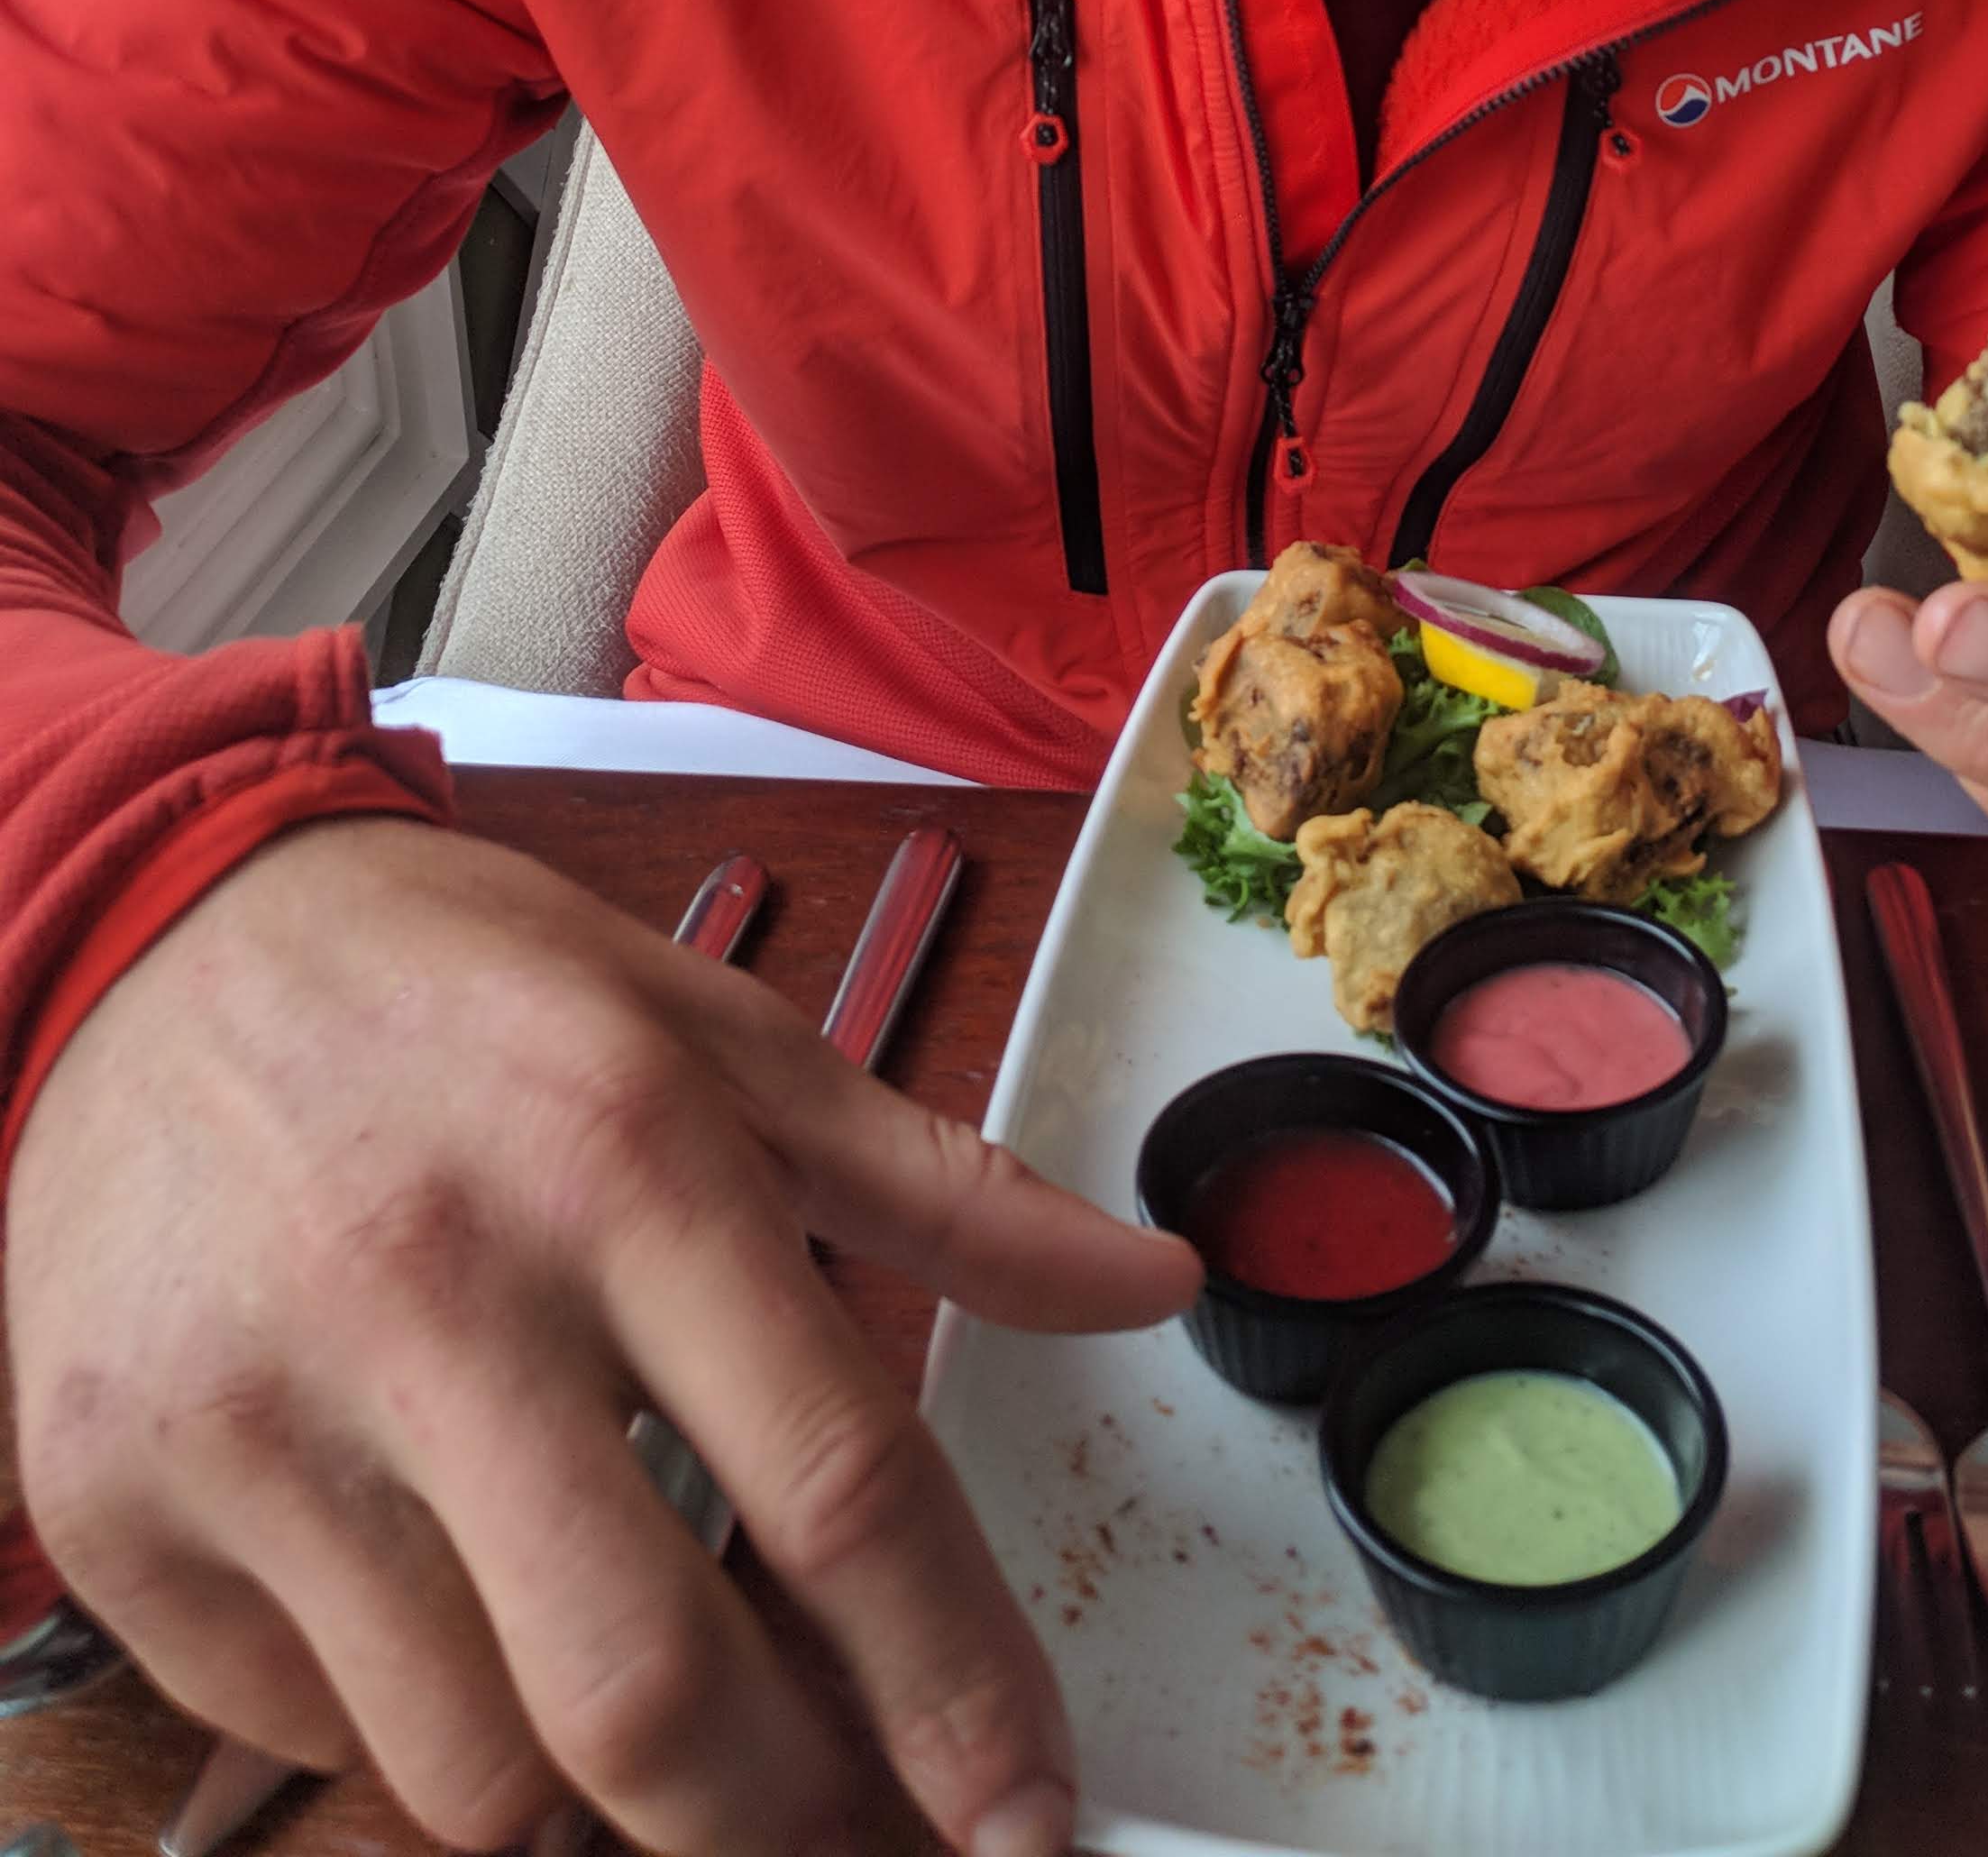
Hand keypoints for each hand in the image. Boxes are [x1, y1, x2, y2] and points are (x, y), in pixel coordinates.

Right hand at [7, 818, 1199, 1855]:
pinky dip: (425, 1743)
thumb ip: (948, 1184)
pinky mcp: (119, 1509)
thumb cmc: (464, 990)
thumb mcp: (724, 1031)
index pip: (835, 1482)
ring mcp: (253, 1420)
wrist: (158, 936)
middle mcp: (433, 1293)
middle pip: (647, 1690)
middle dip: (791, 1823)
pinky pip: (315, 1736)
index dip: (954, 1683)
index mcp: (619, 1159)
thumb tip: (1152, 1281)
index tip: (1027, 1808)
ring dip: (613, 1811)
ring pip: (475, 1766)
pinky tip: (481, 1646)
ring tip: (684, 1756)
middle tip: (864, 1838)